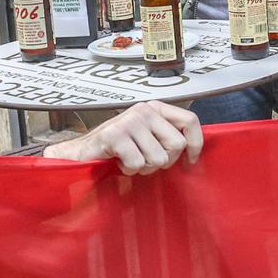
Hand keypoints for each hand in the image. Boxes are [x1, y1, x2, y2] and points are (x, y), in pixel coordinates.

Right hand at [44, 101, 202, 174]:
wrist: (81, 152)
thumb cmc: (116, 148)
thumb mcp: (146, 137)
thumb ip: (166, 137)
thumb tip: (194, 152)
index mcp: (154, 108)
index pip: (190, 120)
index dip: (195, 144)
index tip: (190, 161)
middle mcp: (144, 110)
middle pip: (176, 145)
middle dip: (164, 162)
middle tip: (146, 161)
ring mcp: (129, 121)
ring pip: (158, 158)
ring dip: (144, 167)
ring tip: (129, 160)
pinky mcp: (115, 135)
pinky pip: (137, 163)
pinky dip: (128, 170)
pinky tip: (118, 161)